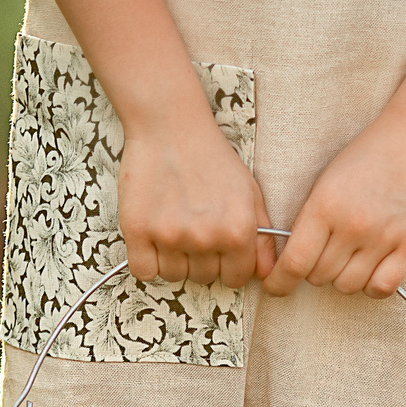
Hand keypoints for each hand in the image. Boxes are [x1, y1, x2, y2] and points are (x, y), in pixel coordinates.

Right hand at [117, 111, 272, 287]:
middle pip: (204, 278)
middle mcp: (205, 238)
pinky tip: (153, 239)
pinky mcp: (138, 231)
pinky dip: (147, 262)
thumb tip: (267, 273)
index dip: (229, 268)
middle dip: (201, 261)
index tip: (220, 253)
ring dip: (174, 260)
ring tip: (174, 228)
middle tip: (194, 230)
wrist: (170, 127)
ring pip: (173, 276)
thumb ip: (262, 236)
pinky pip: (144, 271)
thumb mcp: (248, 192)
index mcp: (237, 231)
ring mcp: (170, 235)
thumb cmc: (212, 157)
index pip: (236, 279)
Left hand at [263, 112, 405, 298]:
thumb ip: (309, 221)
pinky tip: (372, 271)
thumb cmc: (367, 158)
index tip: (275, 287)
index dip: (279, 283)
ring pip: (348, 287)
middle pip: (319, 278)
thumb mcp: (326, 182)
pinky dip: (372, 286)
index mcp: (325, 206)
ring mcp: (385, 238)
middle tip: (326, 254)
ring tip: (351, 258)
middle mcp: (353, 226)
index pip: (294, 263)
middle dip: (315, 271)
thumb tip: (293, 261)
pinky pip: (382, 288)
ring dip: (343, 278)